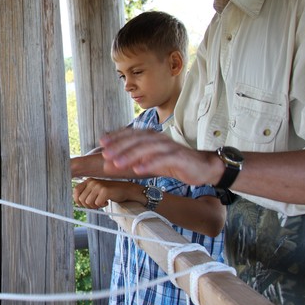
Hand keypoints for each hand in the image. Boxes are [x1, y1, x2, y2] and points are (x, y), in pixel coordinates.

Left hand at [73, 178, 140, 208]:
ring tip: (102, 202)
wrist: (125, 190)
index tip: (84, 204)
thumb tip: (76, 203)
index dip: (78, 200)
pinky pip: (97, 203)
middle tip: (96, 204)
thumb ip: (86, 194)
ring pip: (88, 203)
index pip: (75, 191)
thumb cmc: (109, 192)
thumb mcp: (95, 191)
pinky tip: (106, 202)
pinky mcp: (105, 190)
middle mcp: (92, 182)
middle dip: (88, 205)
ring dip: (95, 206)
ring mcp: (98, 185)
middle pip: (81, 199)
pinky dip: (102, 205)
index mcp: (88, 181)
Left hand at [99, 128, 218, 185]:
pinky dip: (150, 163)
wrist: (202, 167)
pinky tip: (139, 170)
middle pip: (136, 139)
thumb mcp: (149, 162)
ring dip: (130, 155)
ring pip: (147, 148)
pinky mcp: (179, 157)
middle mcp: (159, 139)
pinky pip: (162, 159)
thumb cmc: (174, 162)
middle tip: (105, 154)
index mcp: (151, 137)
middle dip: (120, 146)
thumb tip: (107, 165)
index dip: (116, 137)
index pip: (131, 134)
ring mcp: (169, 147)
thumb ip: (130, 162)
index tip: (102, 143)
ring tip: (117, 163)